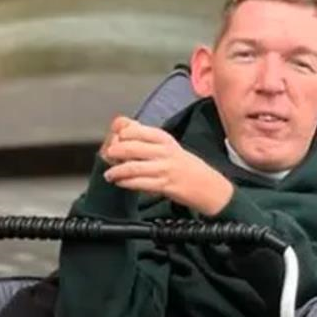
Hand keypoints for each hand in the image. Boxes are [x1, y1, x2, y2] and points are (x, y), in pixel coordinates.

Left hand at [100, 116, 233, 216]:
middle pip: (131, 147)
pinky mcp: (165, 186)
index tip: (114, 139)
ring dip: (117, 171)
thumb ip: (148, 140)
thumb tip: (124, 130)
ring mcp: (165, 169)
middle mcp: (165, 151)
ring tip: (109, 174)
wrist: (209, 186)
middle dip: (115, 152)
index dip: (121, 134)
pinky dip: (126, 182)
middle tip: (108, 155)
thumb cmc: (187, 166)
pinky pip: (139, 183)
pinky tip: (120, 182)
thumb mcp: (170, 147)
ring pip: (133, 167)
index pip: (137, 130)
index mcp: (165, 139)